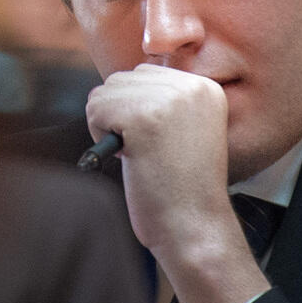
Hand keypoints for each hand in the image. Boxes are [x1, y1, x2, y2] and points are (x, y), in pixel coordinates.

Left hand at [86, 64, 269, 302]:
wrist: (194, 228)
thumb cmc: (182, 189)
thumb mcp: (184, 131)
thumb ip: (162, 101)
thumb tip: (116, 84)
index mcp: (205, 88)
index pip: (145, 74)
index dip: (136, 110)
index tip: (157, 143)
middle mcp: (190, 86)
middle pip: (122, 78)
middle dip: (120, 115)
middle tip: (144, 151)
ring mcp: (167, 99)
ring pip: (106, 91)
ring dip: (108, 125)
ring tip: (137, 155)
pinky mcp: (143, 117)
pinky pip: (96, 109)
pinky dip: (99, 136)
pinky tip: (127, 158)